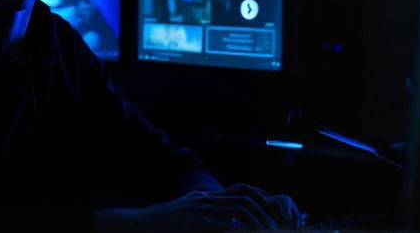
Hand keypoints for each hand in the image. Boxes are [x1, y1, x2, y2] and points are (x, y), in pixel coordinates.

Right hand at [94, 183, 301, 231]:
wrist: (142, 223)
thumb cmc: (163, 224)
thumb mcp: (186, 216)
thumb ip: (203, 217)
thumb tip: (222, 223)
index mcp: (205, 198)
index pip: (239, 189)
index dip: (259, 197)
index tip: (272, 208)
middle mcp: (206, 199)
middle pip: (244, 194)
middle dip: (264, 206)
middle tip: (277, 220)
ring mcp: (203, 208)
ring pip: (240, 206)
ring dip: (257, 218)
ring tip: (268, 230)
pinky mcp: (199, 220)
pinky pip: (226, 221)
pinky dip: (241, 226)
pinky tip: (249, 232)